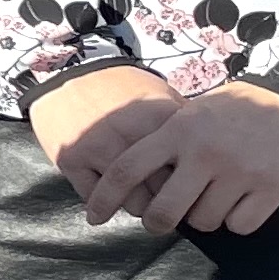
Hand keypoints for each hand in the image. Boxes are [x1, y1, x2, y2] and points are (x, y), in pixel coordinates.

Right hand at [26, 65, 181, 211]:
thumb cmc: (120, 89)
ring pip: (135, 204)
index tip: (191, 188)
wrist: (66, 73)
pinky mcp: (72, 159)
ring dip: (140, 206)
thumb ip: (184, 125)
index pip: (190, 170)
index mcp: (159, 118)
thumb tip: (212, 156)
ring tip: (140, 198)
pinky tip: (110, 197)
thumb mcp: (159, 95)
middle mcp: (130, 134)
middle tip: (167, 201)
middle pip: (165, 192)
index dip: (194, 184)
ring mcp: (99, 148)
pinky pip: (99, 200)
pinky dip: (107, 205)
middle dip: (170, 201)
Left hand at [80, 81, 278, 235]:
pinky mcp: (272, 188)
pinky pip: (240, 226)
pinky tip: (243, 201)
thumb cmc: (241, 106)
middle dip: (157, 223)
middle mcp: (205, 152)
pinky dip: (238, 220)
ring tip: (216, 196)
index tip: (94, 217)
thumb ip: (168, 139)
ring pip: (204, 222)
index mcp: (179, 130)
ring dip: (205, 217)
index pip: (128, 168)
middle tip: (160, 221)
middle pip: (164, 210)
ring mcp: (240, 172)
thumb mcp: (195, 112)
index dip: (104, 198)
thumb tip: (133, 177)